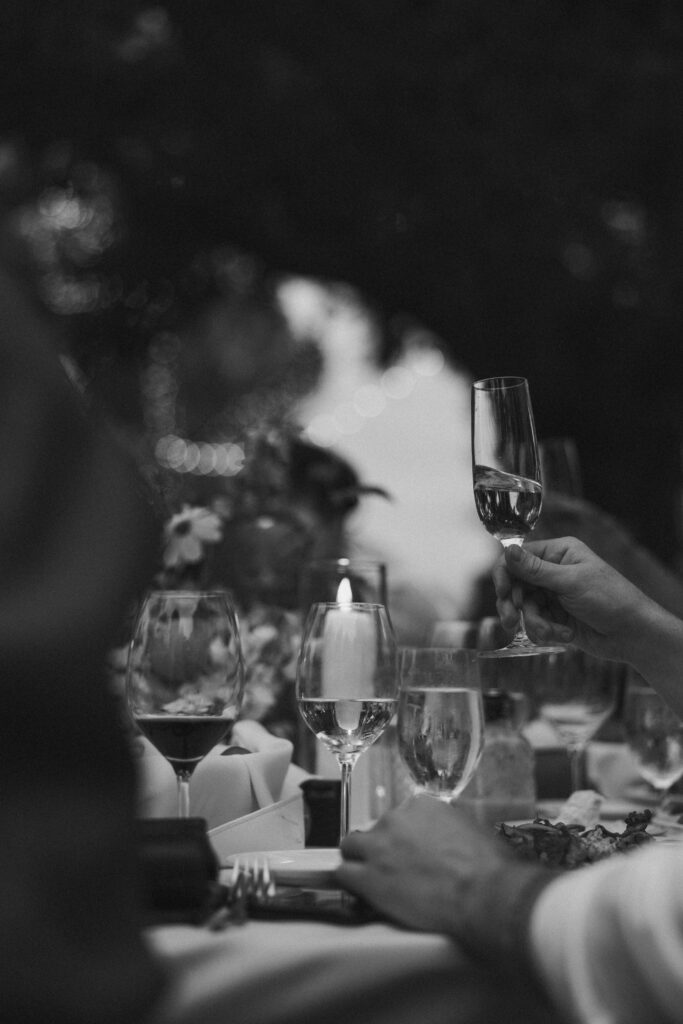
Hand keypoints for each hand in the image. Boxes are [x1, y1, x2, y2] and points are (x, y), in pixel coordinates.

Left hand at [336, 795, 551, 966]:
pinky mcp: (367, 878)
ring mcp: (378, 847)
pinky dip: (350, 882)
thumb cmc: (488, 863)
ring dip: (359, 860)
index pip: (401, 817)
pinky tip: (362, 893)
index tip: (413, 852)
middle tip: (398, 869)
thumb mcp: (470, 828)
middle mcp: (394, 819)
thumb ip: (448, 825)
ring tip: (373, 879)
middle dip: (383, 848)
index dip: (405, 837)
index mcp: (419, 804)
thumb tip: (448, 837)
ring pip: (351, 847)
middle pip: (375, 830)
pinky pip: (343, 874)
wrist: (482, 892)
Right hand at [493, 537, 651, 661]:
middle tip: (510, 621)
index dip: (505, 574)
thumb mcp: (571, 582)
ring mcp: (553, 595)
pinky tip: (565, 636)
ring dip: (535, 622)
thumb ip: (535, 569)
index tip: (503, 593)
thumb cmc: (610, 599)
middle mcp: (553, 571)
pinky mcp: (555, 617)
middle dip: (514, 605)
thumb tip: (507, 550)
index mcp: (558, 552)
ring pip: (523, 607)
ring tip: (549, 632)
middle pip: (515, 584)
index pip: (518, 557)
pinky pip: (535, 623)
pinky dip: (545, 631)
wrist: (632, 634)